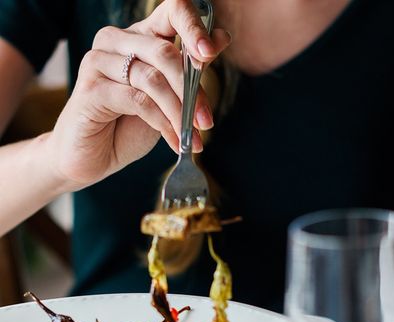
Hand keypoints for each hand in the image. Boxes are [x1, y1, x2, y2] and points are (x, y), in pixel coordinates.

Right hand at [48, 0, 230, 191]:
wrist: (94, 156)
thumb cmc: (130, 125)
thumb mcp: (169, 96)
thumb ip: (190, 69)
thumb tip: (223, 37)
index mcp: (140, 36)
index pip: (171, 11)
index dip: (194, 27)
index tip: (211, 53)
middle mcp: (116, 41)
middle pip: (165, 52)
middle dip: (192, 91)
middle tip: (206, 122)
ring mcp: (99, 61)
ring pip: (153, 79)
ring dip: (179, 112)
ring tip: (192, 138)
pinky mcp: (91, 89)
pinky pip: (138, 101)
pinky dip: (163, 124)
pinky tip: (175, 142)